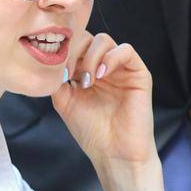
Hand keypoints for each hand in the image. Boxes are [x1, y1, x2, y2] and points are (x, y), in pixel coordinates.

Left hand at [50, 31, 159, 190]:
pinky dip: (110, 58)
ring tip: (87, 80)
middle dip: (75, 51)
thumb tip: (51, 59)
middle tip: (70, 73)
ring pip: (105, 40)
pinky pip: (126, 51)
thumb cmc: (92, 132)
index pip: (75, 45)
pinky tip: (101, 76)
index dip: (65, 51)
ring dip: (91, 57)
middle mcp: (104, 67)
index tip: (58, 71)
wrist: (114, 153)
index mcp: (87, 71)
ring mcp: (121, 69)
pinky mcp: (139, 74)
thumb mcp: (65, 102)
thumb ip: (58, 79)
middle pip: (88, 37)